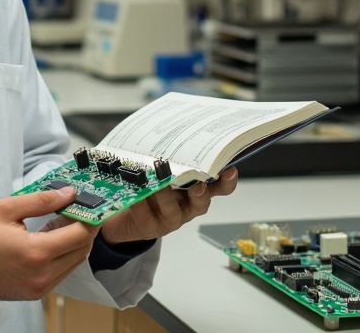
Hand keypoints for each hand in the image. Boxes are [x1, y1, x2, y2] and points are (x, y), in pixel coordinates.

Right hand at [0, 187, 98, 299]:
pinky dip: (63, 256)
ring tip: (62, 222)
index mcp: (35, 252)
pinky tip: (51, 240)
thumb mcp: (5, 208)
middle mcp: (42, 275)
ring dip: (75, 243)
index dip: (89, 217)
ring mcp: (39, 287)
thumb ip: (41, 200)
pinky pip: (60, 273)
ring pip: (73, 263)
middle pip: (81, 250)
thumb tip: (67, 194)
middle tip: (77, 210)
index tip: (90, 204)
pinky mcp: (35, 293)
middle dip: (85, 229)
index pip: (79, 234)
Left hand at [99, 168, 238, 246]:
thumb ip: (172, 157)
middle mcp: (187, 206)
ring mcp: (170, 218)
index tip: (230, 171)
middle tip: (198, 186)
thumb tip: (171, 131)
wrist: (130, 215)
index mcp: (196, 190)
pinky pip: (146, 213)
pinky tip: (135, 191)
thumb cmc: (152, 187)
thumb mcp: (165, 169)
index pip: (218, 187)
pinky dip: (141, 201)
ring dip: (165, 196)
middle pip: (202, 202)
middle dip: (201, 194)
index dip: (226, 181)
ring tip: (157, 185)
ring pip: (172, 210)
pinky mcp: (151, 227)